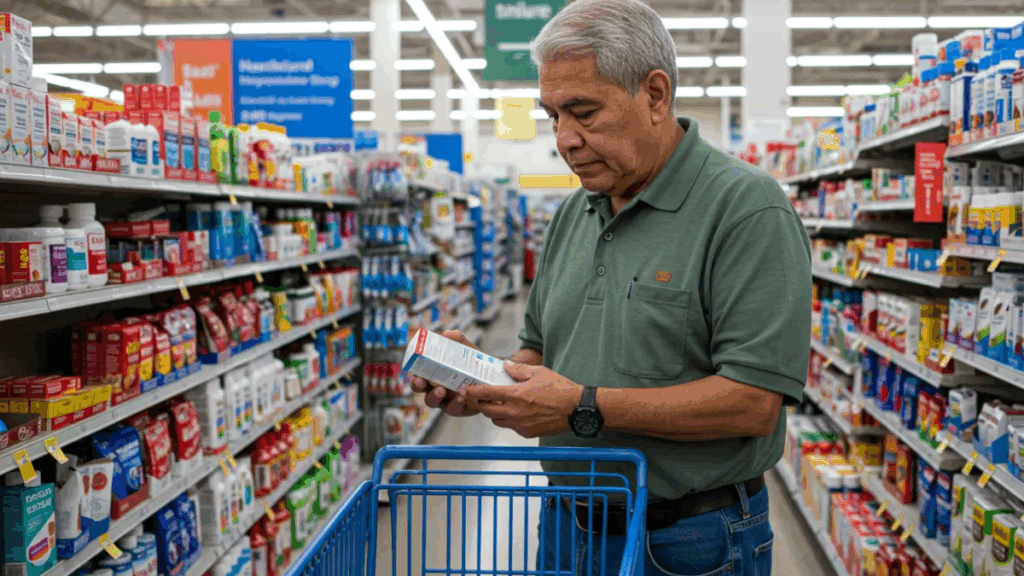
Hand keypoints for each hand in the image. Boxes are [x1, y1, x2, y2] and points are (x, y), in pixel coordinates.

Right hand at [409, 330, 482, 416]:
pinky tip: (461, 396)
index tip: (415, 372)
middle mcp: (434, 386)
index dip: (412, 373)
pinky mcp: (457, 408)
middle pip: (419, 389)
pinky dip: (455, 403)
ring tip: (441, 389)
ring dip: (434, 396)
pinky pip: (452, 409)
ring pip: (432, 401)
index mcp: (432, 372)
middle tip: (422, 381)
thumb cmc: (473, 363)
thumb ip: (458, 339)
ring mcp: (444, 399)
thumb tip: (447, 334)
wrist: (492, 379)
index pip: (417, 373)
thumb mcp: (467, 349)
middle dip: (417, 385)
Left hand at [459, 361, 582, 437]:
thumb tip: (505, 365)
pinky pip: (510, 427)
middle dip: (481, 403)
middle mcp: (516, 412)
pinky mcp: (527, 433)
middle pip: (487, 410)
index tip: (464, 391)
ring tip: (499, 404)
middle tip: (480, 397)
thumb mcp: (539, 372)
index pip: (487, 394)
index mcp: (517, 395)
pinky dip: (508, 420)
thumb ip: (518, 370)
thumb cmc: (560, 388)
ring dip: (494, 413)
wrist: (576, 409)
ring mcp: (521, 425)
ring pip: (497, 421)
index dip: (473, 392)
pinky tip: (516, 412)